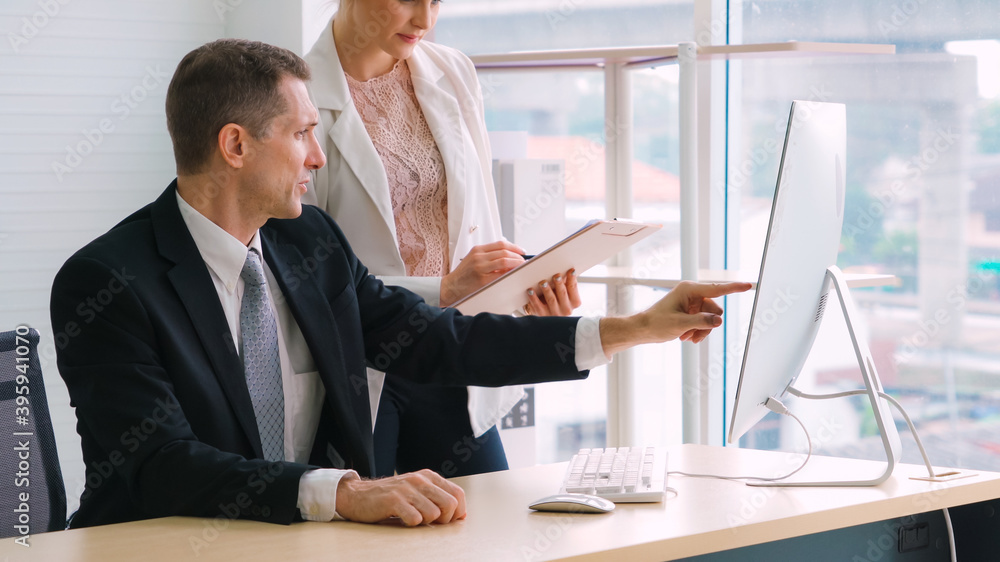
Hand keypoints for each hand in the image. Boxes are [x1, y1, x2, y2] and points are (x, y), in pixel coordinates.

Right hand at [335, 469, 466, 525]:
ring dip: (426, 522)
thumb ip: (436, 497)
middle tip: (430, 522)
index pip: (458, 494)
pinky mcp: (394, 500)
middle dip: (444, 519)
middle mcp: (420, 480)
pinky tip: (402, 519)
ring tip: (413, 518)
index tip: (448, 520)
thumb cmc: (390, 497)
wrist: (358, 495)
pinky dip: (411, 524)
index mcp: (428, 476)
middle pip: (450, 504)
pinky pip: (415, 519)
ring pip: (434, 513)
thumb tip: (461, 514)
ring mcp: (407, 489)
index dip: (458, 511)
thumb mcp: (416, 490)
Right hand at [440, 241, 525, 306]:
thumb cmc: (464, 275)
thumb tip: (509, 258)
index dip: (514, 247)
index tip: (521, 251)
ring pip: (504, 260)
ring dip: (516, 263)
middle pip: (504, 251)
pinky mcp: (483, 279)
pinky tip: (513, 274)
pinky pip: (501, 274)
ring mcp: (480, 267)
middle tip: (523, 260)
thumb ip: (489, 257)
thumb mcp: (474, 260)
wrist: (450, 287)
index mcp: (477, 250)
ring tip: (521, 266)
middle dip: (517, 256)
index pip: (500, 244)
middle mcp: (479, 256)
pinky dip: (510, 272)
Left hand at [523, 269, 581, 315]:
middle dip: (559, 284)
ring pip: (551, 300)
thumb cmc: (557, 298)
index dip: (572, 278)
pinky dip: (533, 297)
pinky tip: (530, 290)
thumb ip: (565, 282)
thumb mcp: (564, 292)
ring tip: (543, 282)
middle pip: (562, 293)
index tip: (571, 270)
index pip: (573, 288)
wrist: (548, 314)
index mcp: (574, 301)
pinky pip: (537, 305)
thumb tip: (564, 268)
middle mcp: (566, 309)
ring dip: (547, 290)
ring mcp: (555, 313)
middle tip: (556, 276)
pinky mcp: (543, 315)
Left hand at [599, 281, 752, 356]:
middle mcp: (692, 294)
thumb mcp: (681, 325)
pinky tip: (685, 337)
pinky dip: (697, 331)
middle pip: (715, 309)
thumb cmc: (657, 324)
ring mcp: (691, 303)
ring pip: (710, 318)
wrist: (642, 330)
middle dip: (708, 324)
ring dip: (701, 330)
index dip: (734, 288)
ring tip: (687, 337)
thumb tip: (719, 320)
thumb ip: (702, 322)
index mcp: (689, 290)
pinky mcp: (690, 312)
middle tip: (693, 335)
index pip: (717, 289)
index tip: (749, 285)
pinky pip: (704, 322)